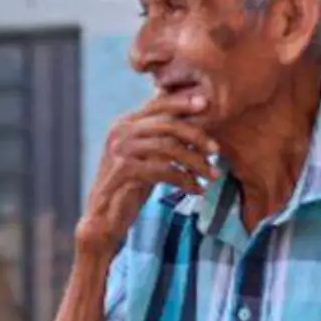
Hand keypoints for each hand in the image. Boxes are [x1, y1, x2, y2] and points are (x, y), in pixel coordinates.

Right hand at [75, 92, 216, 256]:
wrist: (104, 217)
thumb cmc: (130, 186)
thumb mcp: (147, 157)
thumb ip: (163, 140)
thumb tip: (196, 125)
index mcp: (126, 123)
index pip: (157, 104)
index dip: (182, 102)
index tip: (206, 104)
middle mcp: (120, 132)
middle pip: (167, 124)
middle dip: (196, 136)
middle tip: (216, 151)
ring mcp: (120, 151)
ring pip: (168, 147)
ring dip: (195, 162)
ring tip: (212, 175)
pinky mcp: (123, 171)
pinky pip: (163, 170)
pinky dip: (184, 179)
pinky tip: (196, 190)